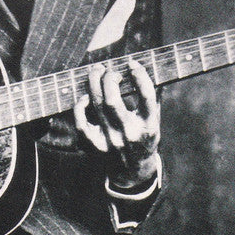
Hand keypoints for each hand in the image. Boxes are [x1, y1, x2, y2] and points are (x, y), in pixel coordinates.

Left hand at [74, 60, 159, 186]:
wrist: (132, 169)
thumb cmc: (143, 136)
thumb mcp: (155, 119)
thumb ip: (152, 96)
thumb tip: (146, 67)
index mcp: (149, 126)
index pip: (146, 97)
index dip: (139, 77)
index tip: (132, 64)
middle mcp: (129, 133)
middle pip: (113, 100)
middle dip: (109, 79)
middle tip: (110, 70)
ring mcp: (111, 141)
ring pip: (97, 106)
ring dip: (94, 83)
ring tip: (97, 71)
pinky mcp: (96, 146)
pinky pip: (81, 124)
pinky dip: (80, 107)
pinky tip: (85, 97)